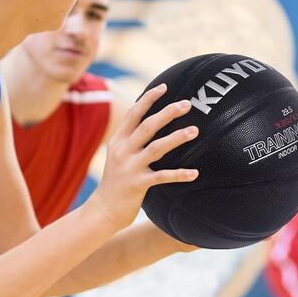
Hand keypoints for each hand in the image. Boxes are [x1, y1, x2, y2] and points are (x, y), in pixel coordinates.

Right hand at [91, 84, 198, 229]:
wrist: (102, 210)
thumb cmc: (116, 181)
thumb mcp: (118, 155)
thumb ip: (131, 139)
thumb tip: (150, 123)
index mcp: (118, 141)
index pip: (134, 113)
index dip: (148, 99)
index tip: (164, 87)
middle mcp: (123, 151)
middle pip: (148, 126)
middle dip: (167, 112)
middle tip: (187, 104)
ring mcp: (130, 167)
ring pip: (156, 147)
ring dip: (176, 137)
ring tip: (195, 131)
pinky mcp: (137, 184)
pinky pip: (162, 176)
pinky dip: (179, 174)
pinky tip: (194, 173)